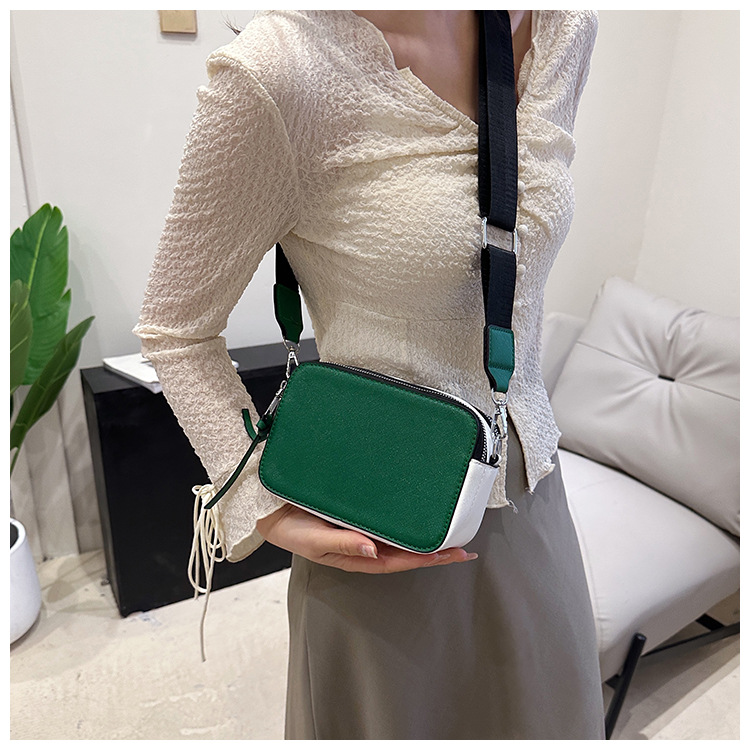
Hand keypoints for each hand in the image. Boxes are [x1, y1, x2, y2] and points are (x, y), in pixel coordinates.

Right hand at [256, 503, 477, 573]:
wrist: (270, 507)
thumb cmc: (289, 527)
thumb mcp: (314, 540)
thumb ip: (343, 544)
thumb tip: (374, 550)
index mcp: (356, 555)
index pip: (398, 560)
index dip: (425, 559)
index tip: (451, 555)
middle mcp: (364, 544)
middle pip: (406, 551)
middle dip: (434, 551)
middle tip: (463, 548)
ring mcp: (362, 529)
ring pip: (400, 536)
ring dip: (424, 536)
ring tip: (450, 531)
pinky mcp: (358, 512)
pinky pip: (387, 519)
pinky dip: (406, 518)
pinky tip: (418, 512)